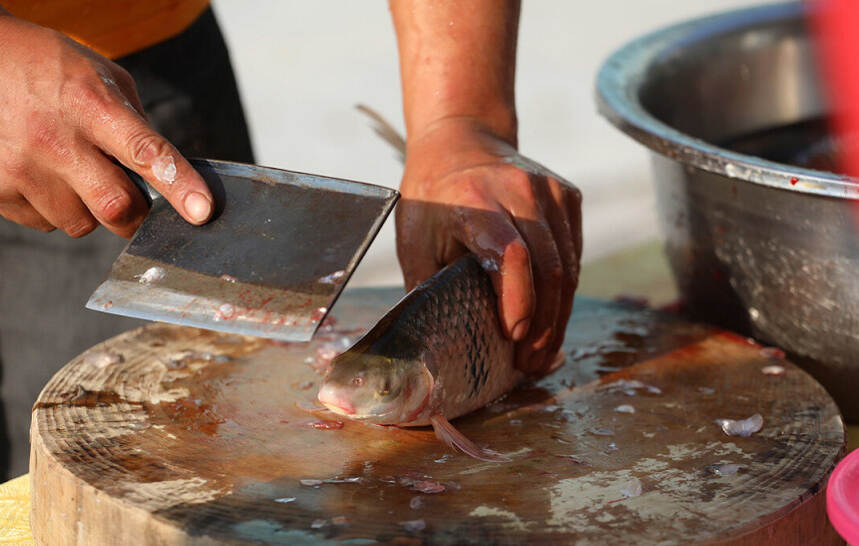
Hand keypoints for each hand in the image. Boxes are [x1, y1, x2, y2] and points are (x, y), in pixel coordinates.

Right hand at [0, 15, 212, 238]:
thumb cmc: (46, 66)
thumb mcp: (101, 76)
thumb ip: (135, 123)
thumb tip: (165, 172)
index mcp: (91, 104)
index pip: (146, 153)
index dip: (179, 185)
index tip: (202, 211)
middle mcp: (55, 139)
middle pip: (117, 207)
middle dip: (135, 214)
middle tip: (134, 202)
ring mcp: (22, 167)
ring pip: (81, 224)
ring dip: (90, 210)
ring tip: (73, 172)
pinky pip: (46, 223)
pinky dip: (55, 208)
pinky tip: (45, 174)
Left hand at [395, 118, 581, 373]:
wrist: (461, 141)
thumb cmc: (432, 197)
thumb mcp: (413, 239)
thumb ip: (428, 288)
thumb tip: (437, 346)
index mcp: (473, 199)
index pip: (510, 254)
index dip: (517, 301)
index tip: (512, 337)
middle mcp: (519, 190)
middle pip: (547, 267)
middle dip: (542, 324)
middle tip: (529, 363)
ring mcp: (550, 190)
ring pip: (567, 265)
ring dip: (558, 316)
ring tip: (542, 352)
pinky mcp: (568, 196)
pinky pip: (574, 254)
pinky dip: (564, 291)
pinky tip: (550, 318)